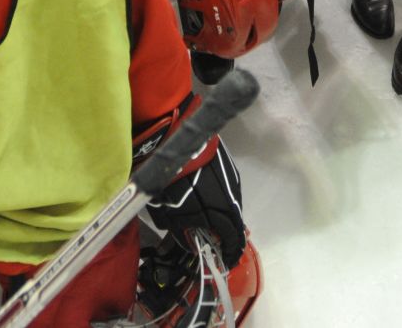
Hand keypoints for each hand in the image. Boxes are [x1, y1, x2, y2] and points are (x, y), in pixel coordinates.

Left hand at [145, 137, 245, 266]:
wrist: (173, 141)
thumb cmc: (165, 179)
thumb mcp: (165, 210)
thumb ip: (181, 231)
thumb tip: (192, 244)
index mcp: (214, 211)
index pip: (229, 237)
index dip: (229, 252)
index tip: (226, 261)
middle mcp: (228, 198)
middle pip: (236, 224)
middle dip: (231, 239)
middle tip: (224, 247)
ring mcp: (231, 182)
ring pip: (235, 208)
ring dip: (230, 220)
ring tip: (219, 227)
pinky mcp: (230, 169)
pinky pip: (232, 193)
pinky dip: (227, 204)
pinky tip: (216, 205)